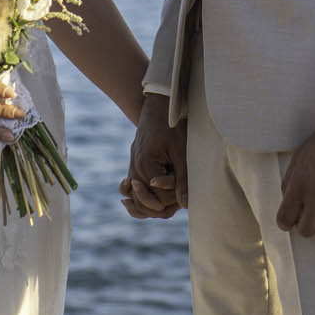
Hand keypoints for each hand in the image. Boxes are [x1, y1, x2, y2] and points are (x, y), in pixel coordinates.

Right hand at [122, 93, 186, 218]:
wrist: (158, 107)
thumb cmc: (172, 127)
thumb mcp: (181, 153)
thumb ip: (182, 180)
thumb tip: (185, 205)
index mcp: (146, 167)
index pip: (158, 198)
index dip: (173, 199)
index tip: (183, 191)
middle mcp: (135, 169)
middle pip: (144, 202)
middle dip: (161, 206)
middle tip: (177, 202)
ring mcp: (132, 167)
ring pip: (135, 198)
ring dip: (148, 204)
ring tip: (164, 206)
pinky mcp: (134, 164)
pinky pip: (130, 188)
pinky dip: (136, 196)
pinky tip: (144, 200)